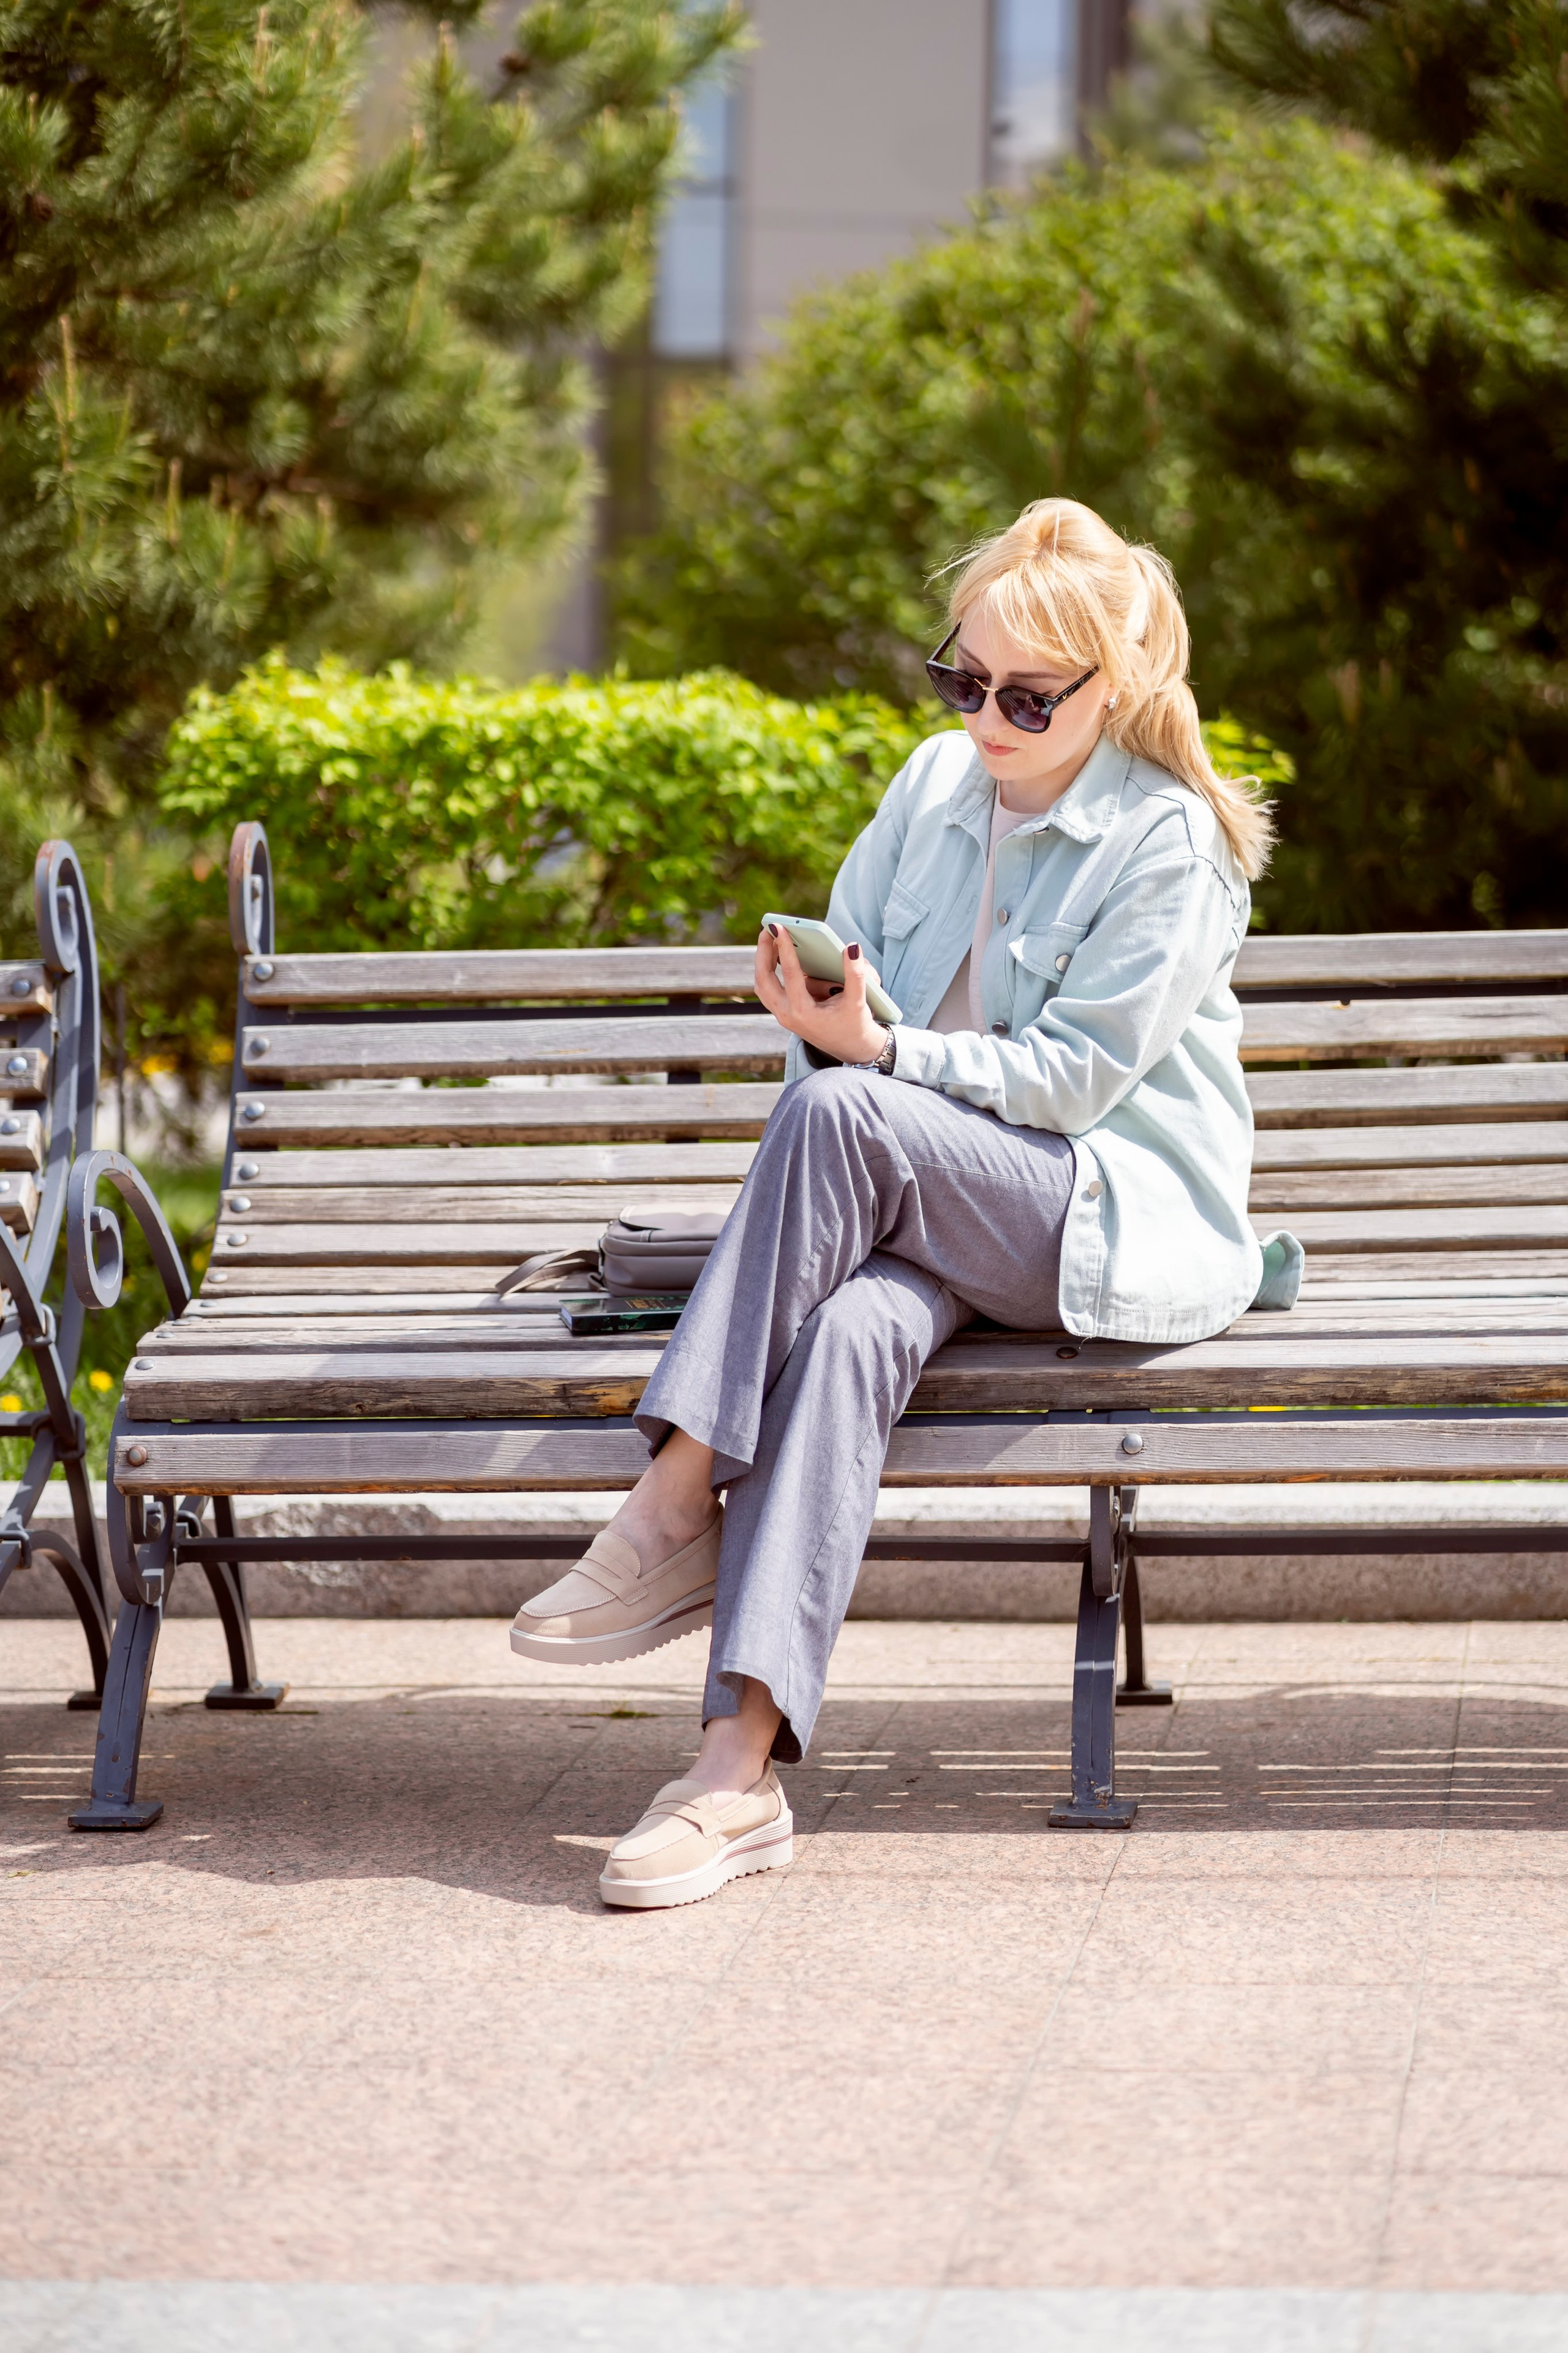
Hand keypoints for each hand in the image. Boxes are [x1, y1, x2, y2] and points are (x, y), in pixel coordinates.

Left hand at [754, 925, 888, 1064]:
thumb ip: (856, 974)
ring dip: (763, 961)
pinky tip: (776, 955)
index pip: (790, 974)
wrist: (852, 1049)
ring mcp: (782, 1016)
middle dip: (763, 952)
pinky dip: (767, 971)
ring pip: (761, 985)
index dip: (784, 948)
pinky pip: (767, 989)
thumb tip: (852, 947)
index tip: (779, 927)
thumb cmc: (855, 1025)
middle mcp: (787, 1015)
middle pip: (764, 979)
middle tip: (767, 929)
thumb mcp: (858, 1001)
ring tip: (770, 938)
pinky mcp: (783, 1014)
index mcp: (804, 1012)